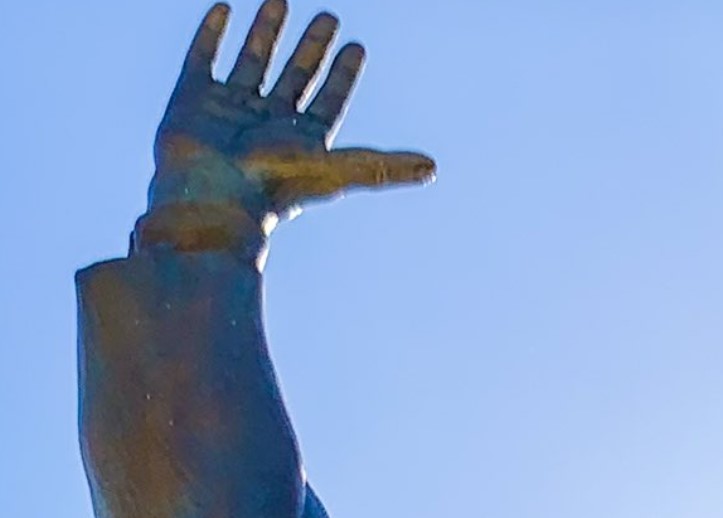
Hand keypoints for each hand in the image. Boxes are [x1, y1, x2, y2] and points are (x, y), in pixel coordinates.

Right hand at [140, 1, 434, 256]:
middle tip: (328, 16)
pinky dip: (212, 34)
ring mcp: (230, 110)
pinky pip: (203, 59)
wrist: (212, 196)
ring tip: (281, 0)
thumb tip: (432, 168)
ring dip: (268, 33)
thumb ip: (383, 167)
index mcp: (303, 139)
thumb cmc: (276, 185)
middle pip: (297, 77)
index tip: (357, 46)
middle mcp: (269, 123)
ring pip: (254, 62)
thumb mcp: (338, 170)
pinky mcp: (191, 100)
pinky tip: (225, 9)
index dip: (344, 75)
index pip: (331, 99)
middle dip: (312, 47)